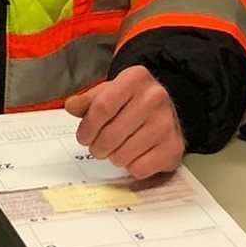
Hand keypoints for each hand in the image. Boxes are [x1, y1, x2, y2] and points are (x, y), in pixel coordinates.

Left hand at [64, 65, 184, 179]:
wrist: (164, 111)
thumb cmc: (131, 102)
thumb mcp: (108, 92)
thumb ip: (87, 100)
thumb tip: (71, 106)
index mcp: (136, 78)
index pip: (102, 107)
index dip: (87, 127)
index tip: (83, 136)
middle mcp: (155, 97)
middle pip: (110, 134)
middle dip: (96, 147)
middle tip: (96, 147)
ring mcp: (167, 122)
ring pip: (123, 155)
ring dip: (113, 157)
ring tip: (117, 149)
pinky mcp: (174, 146)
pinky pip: (139, 169)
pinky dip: (131, 167)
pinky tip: (135, 155)